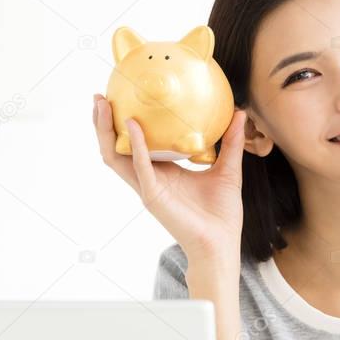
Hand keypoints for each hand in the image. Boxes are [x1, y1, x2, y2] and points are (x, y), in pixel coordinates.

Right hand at [93, 93, 247, 263]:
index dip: (125, 123)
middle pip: (116, 148)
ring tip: (102, 104)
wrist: (221, 244)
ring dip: (106, 131)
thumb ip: (230, 142)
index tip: (124, 96)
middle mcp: (150, 178)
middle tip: (101, 96)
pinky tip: (133, 126)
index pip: (137, 144)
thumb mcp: (228, 169)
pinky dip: (135, 145)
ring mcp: (148, 187)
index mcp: (163, 172)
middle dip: (104, 123)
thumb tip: (238, 113)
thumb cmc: (222, 213)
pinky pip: (139, 167)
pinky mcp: (153, 195)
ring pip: (116, 157)